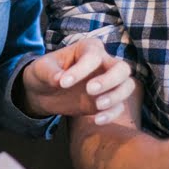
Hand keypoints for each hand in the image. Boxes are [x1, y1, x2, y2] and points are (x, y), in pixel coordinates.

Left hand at [19, 39, 135, 123]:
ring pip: (127, 86)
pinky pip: (119, 106)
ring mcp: (108, 82)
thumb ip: (50, 72)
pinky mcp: (108, 100)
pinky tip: (97, 120)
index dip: (80, 70)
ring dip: (116, 97)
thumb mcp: (41, 69)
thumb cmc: (44, 73)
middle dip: (110, 80)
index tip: (63, 83)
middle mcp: (104, 63)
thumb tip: (59, 79)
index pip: (92, 56)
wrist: (43, 93)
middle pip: (122, 68)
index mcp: (88, 48)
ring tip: (97, 106)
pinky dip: (112, 114)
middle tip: (90, 90)